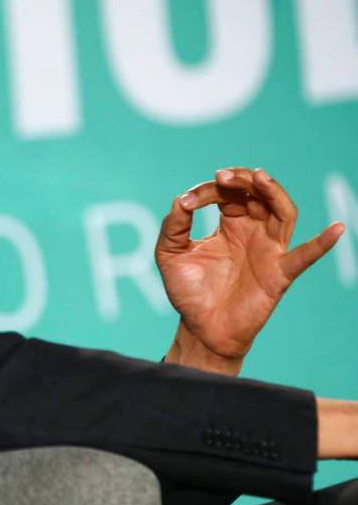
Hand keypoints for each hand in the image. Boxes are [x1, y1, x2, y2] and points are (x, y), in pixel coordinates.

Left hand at [157, 167, 343, 374]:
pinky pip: (304, 256)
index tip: (187, 203)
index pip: (227, 194)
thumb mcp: (169, 254)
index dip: (207, 191)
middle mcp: (253, 232)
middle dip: (243, 180)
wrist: (199, 328)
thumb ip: (172, 226)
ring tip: (259, 177)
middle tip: (222, 176)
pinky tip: (335, 229)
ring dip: (273, 192)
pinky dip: (321, 244)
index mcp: (229, 224)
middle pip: (259, 194)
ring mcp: (268, 251)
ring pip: (283, 212)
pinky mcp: (278, 274)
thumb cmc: (188, 290)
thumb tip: (180, 199)